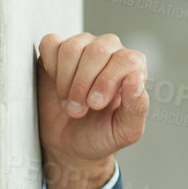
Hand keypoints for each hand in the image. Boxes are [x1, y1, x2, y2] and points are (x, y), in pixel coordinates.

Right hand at [36, 31, 148, 188]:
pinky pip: (51, 44)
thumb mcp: (125, 130)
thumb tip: (136, 78)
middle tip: (78, 110)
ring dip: (66, 80)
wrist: (69, 144)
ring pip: (72, 48)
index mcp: (133, 68)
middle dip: (83, 85)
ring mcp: (83, 48)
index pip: (127, 59)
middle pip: (98, 50)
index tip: (95, 104)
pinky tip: (56, 84)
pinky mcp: (56, 51)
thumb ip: (137, 106)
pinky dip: (50, 66)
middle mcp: (110, 52)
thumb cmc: (101, 135)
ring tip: (69, 102)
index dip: (108, 81)